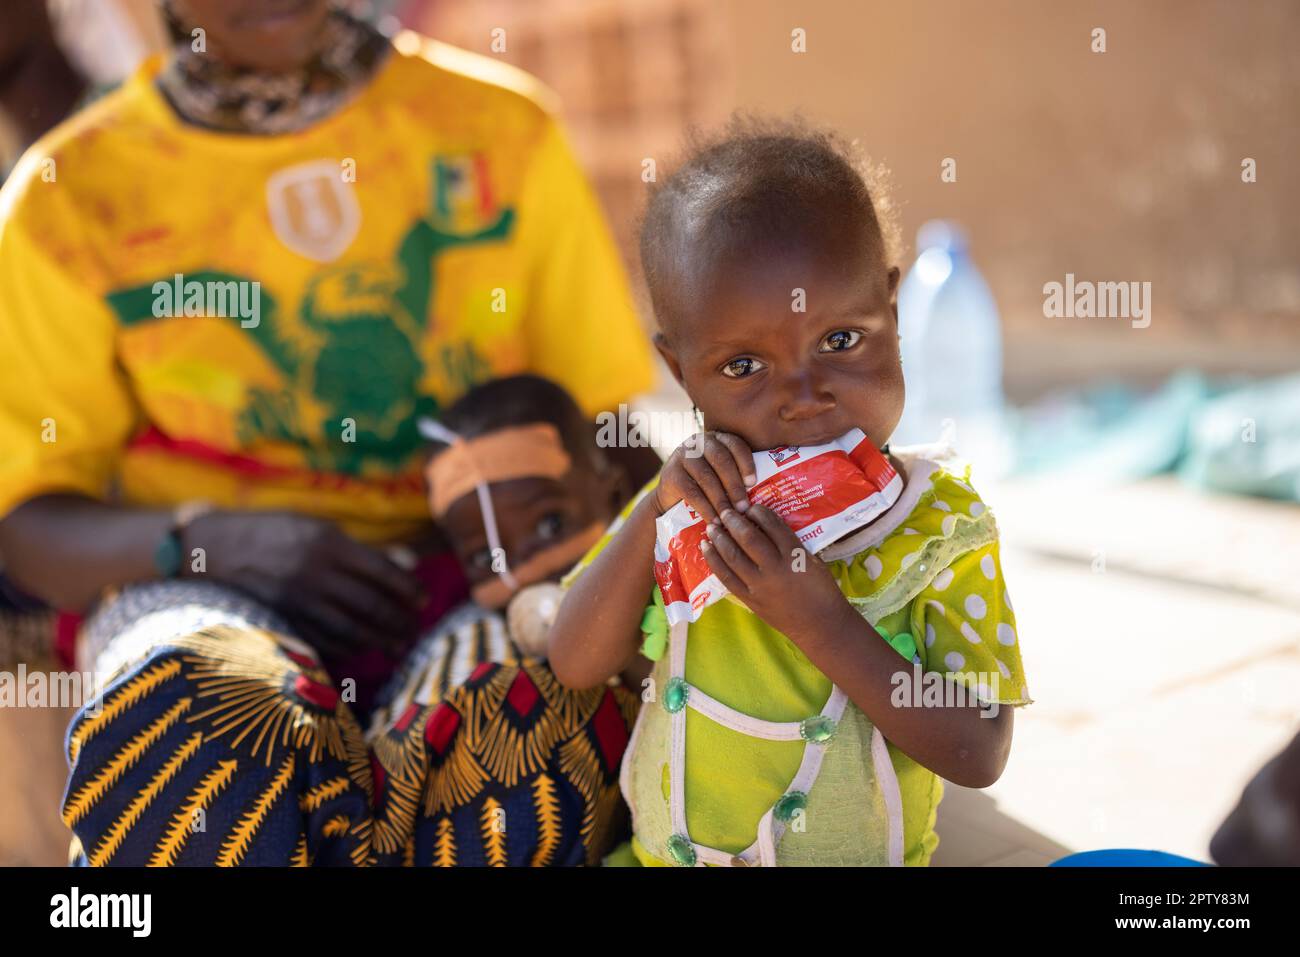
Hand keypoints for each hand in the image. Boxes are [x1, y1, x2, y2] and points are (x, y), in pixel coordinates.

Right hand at [181, 511, 424, 658]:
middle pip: (370, 604)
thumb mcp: (314, 526)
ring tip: (398, 646)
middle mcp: (315, 572)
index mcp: (328, 543)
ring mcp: (297, 599)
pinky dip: (347, 648)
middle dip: (398, 620)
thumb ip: (356, 548)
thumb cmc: (272, 531)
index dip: (408, 588)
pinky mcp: (282, 619)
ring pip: (350, 627)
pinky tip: (362, 650)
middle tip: (416, 629)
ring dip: (379, 640)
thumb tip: (403, 565)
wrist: (211, 547)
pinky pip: (322, 640)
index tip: (425, 599)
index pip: (382, 571)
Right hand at [653, 430, 755, 522]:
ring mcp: (682, 456)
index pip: (735, 444)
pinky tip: (713, 521)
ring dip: (720, 499)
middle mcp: (698, 442)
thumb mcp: (722, 476)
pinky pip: (691, 491)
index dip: (745, 462)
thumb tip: (771, 490)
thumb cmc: (706, 488)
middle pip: (720, 459)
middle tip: (744, 507)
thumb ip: (740, 476)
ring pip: (706, 477)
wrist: (672, 500)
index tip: (753, 483)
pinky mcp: (670, 474)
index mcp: (717, 439)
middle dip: (734, 485)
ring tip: (730, 517)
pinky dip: (704, 508)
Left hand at [700, 503, 847, 639]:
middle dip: (733, 521)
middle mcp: (775, 569)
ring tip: (711, 526)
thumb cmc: (822, 591)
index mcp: (795, 556)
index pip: (773, 526)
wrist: (820, 626)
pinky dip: (714, 561)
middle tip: (725, 511)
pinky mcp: (750, 600)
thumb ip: (791, 544)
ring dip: (719, 539)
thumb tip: (765, 525)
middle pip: (749, 538)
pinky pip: (727, 578)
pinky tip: (706, 549)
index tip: (751, 506)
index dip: (759, 512)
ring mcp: (760, 586)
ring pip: (733, 557)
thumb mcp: (813, 561)